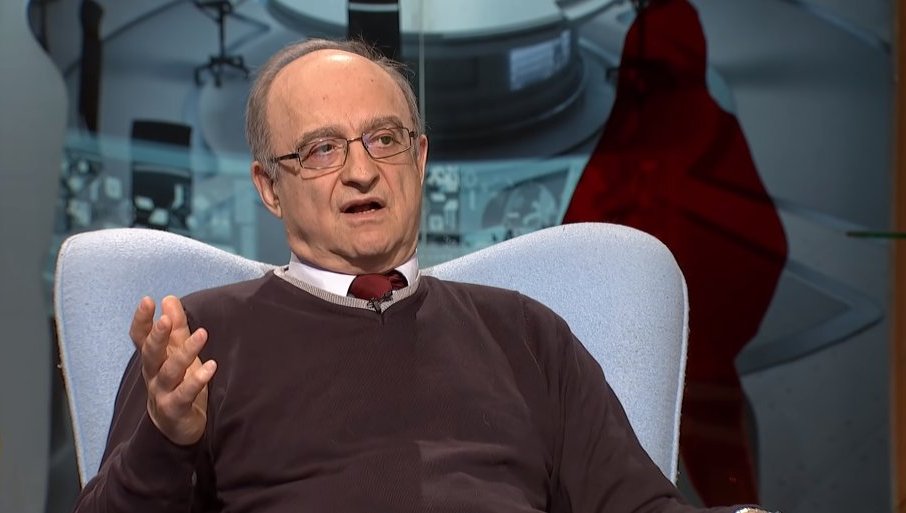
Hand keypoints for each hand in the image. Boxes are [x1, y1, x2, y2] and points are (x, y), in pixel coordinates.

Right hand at [129, 295, 216, 445]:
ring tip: (202, 334)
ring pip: (170, 371)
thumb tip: (169, 299)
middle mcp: (153, 374)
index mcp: (153, 358)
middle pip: (151, 353)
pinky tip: (210, 367)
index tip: (148, 301)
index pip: (140, 337)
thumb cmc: (178, 383)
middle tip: (165, 320)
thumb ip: (176, 328)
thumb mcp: (177, 353)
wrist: (177, 427)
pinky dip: (197, 380)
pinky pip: (185, 394)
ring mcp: (162, 392)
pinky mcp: (175, 409)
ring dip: (185, 352)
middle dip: (157, 336)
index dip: (142, 320)